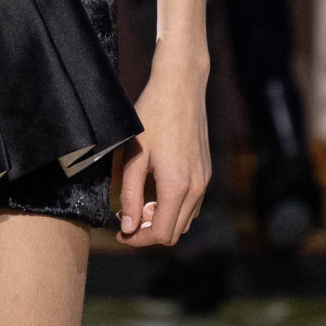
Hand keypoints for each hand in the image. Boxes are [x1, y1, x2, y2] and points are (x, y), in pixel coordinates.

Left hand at [117, 52, 209, 245]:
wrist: (180, 86)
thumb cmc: (151, 116)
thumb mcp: (132, 157)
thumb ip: (130, 196)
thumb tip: (128, 228)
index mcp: (177, 186)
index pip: (162, 235)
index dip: (139, 239)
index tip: (120, 231)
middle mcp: (196, 187)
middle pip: (175, 232)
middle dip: (149, 232)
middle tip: (125, 217)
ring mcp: (204, 179)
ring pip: (185, 220)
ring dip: (162, 220)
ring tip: (140, 203)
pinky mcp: (205, 171)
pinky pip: (192, 204)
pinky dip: (174, 208)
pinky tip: (156, 191)